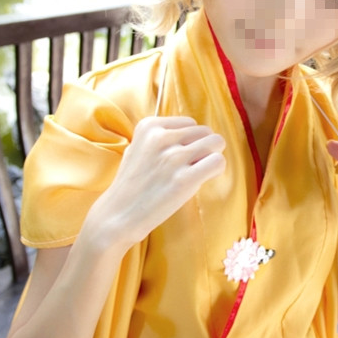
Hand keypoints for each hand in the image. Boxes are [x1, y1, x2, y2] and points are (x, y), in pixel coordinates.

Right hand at [89, 116, 225, 250]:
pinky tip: (203, 179)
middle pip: (205, 132)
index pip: (190, 123)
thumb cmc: (132, 183)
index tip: (177, 157)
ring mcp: (173, 158)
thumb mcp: (138, 147)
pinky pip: (218, 162)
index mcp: (149, 126)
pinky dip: (216, 170)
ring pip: (216, 143)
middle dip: (203, 148)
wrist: (119, 214)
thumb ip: (162, 136)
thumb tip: (194, 132)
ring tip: (195, 172)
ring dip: (210, 158)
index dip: (189, 141)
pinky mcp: (185, 179)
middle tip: (188, 167)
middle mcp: (161, 137)